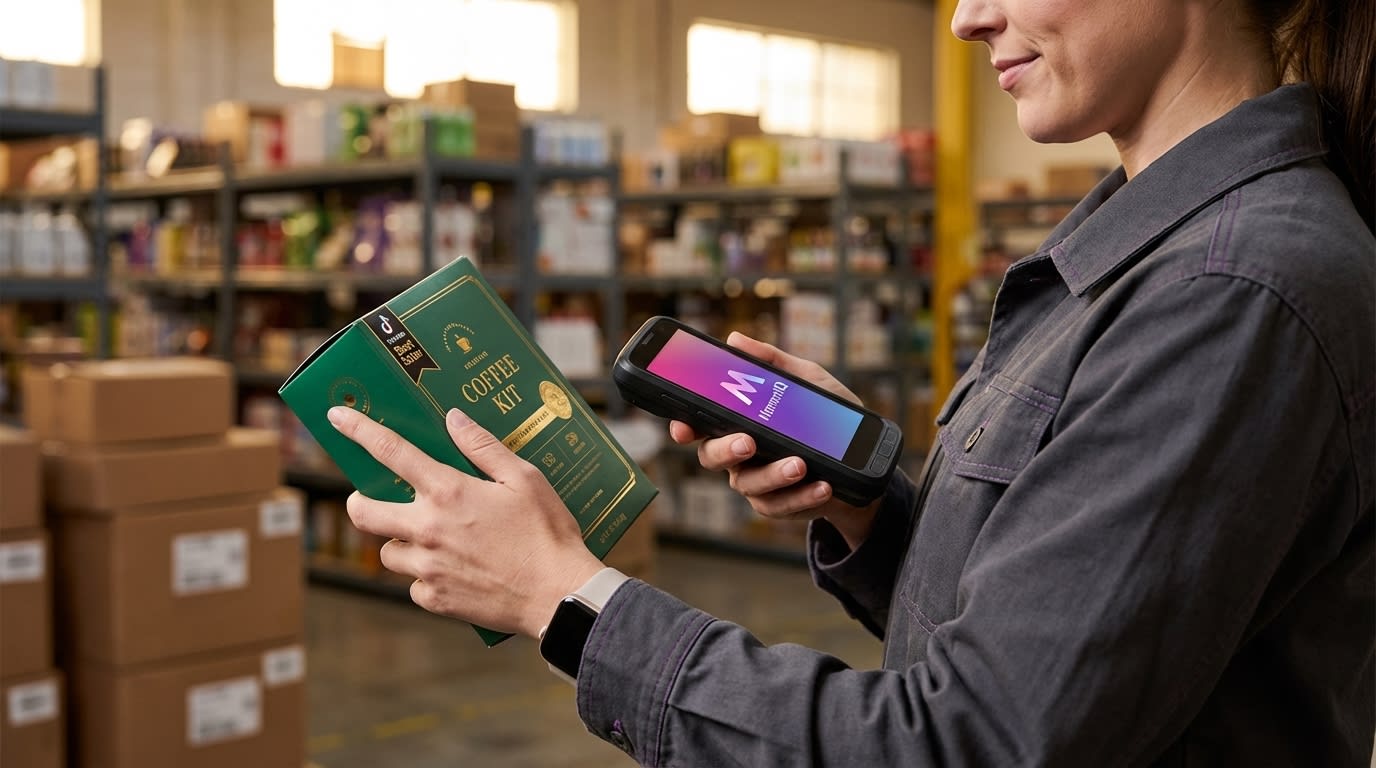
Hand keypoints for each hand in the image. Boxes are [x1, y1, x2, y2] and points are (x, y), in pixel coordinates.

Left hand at [328, 406, 603, 638]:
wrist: (559, 595)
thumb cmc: (548, 534)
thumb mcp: (525, 479)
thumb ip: (484, 447)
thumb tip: (454, 419)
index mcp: (449, 492)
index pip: (391, 452)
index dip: (359, 430)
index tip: (337, 416)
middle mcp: (428, 529)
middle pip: (363, 512)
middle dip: (360, 501)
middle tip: (373, 499)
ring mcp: (428, 568)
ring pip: (389, 553)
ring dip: (402, 542)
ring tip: (434, 540)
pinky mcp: (435, 599)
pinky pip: (414, 585)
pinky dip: (426, 577)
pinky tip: (455, 570)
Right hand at [668, 332, 881, 547]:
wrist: (865, 462)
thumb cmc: (827, 419)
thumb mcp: (807, 381)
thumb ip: (773, 363)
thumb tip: (735, 339)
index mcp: (739, 422)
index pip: (701, 424)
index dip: (684, 427)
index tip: (683, 428)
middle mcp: (740, 455)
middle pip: (712, 457)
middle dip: (726, 450)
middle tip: (748, 442)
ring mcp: (758, 482)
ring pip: (748, 484)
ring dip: (773, 474)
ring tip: (801, 464)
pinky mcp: (780, 505)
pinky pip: (780, 506)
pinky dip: (801, 497)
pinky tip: (822, 485)